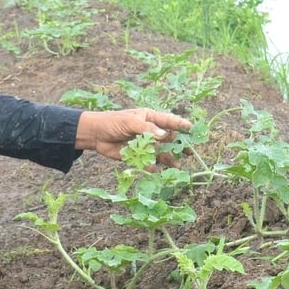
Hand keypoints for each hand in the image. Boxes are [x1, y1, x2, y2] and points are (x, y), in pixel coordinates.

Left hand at [74, 107, 191, 166]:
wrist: (96, 135)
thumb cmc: (113, 122)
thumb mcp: (130, 121)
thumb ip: (147, 128)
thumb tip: (163, 135)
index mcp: (150, 118)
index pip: (169, 120)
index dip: (180, 124)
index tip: (191, 128)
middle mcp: (151, 131)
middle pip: (169, 138)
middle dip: (179, 144)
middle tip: (189, 151)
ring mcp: (145, 144)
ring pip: (162, 152)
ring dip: (169, 158)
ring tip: (177, 165)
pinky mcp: (138, 156)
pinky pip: (150, 162)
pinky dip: (154, 167)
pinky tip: (158, 170)